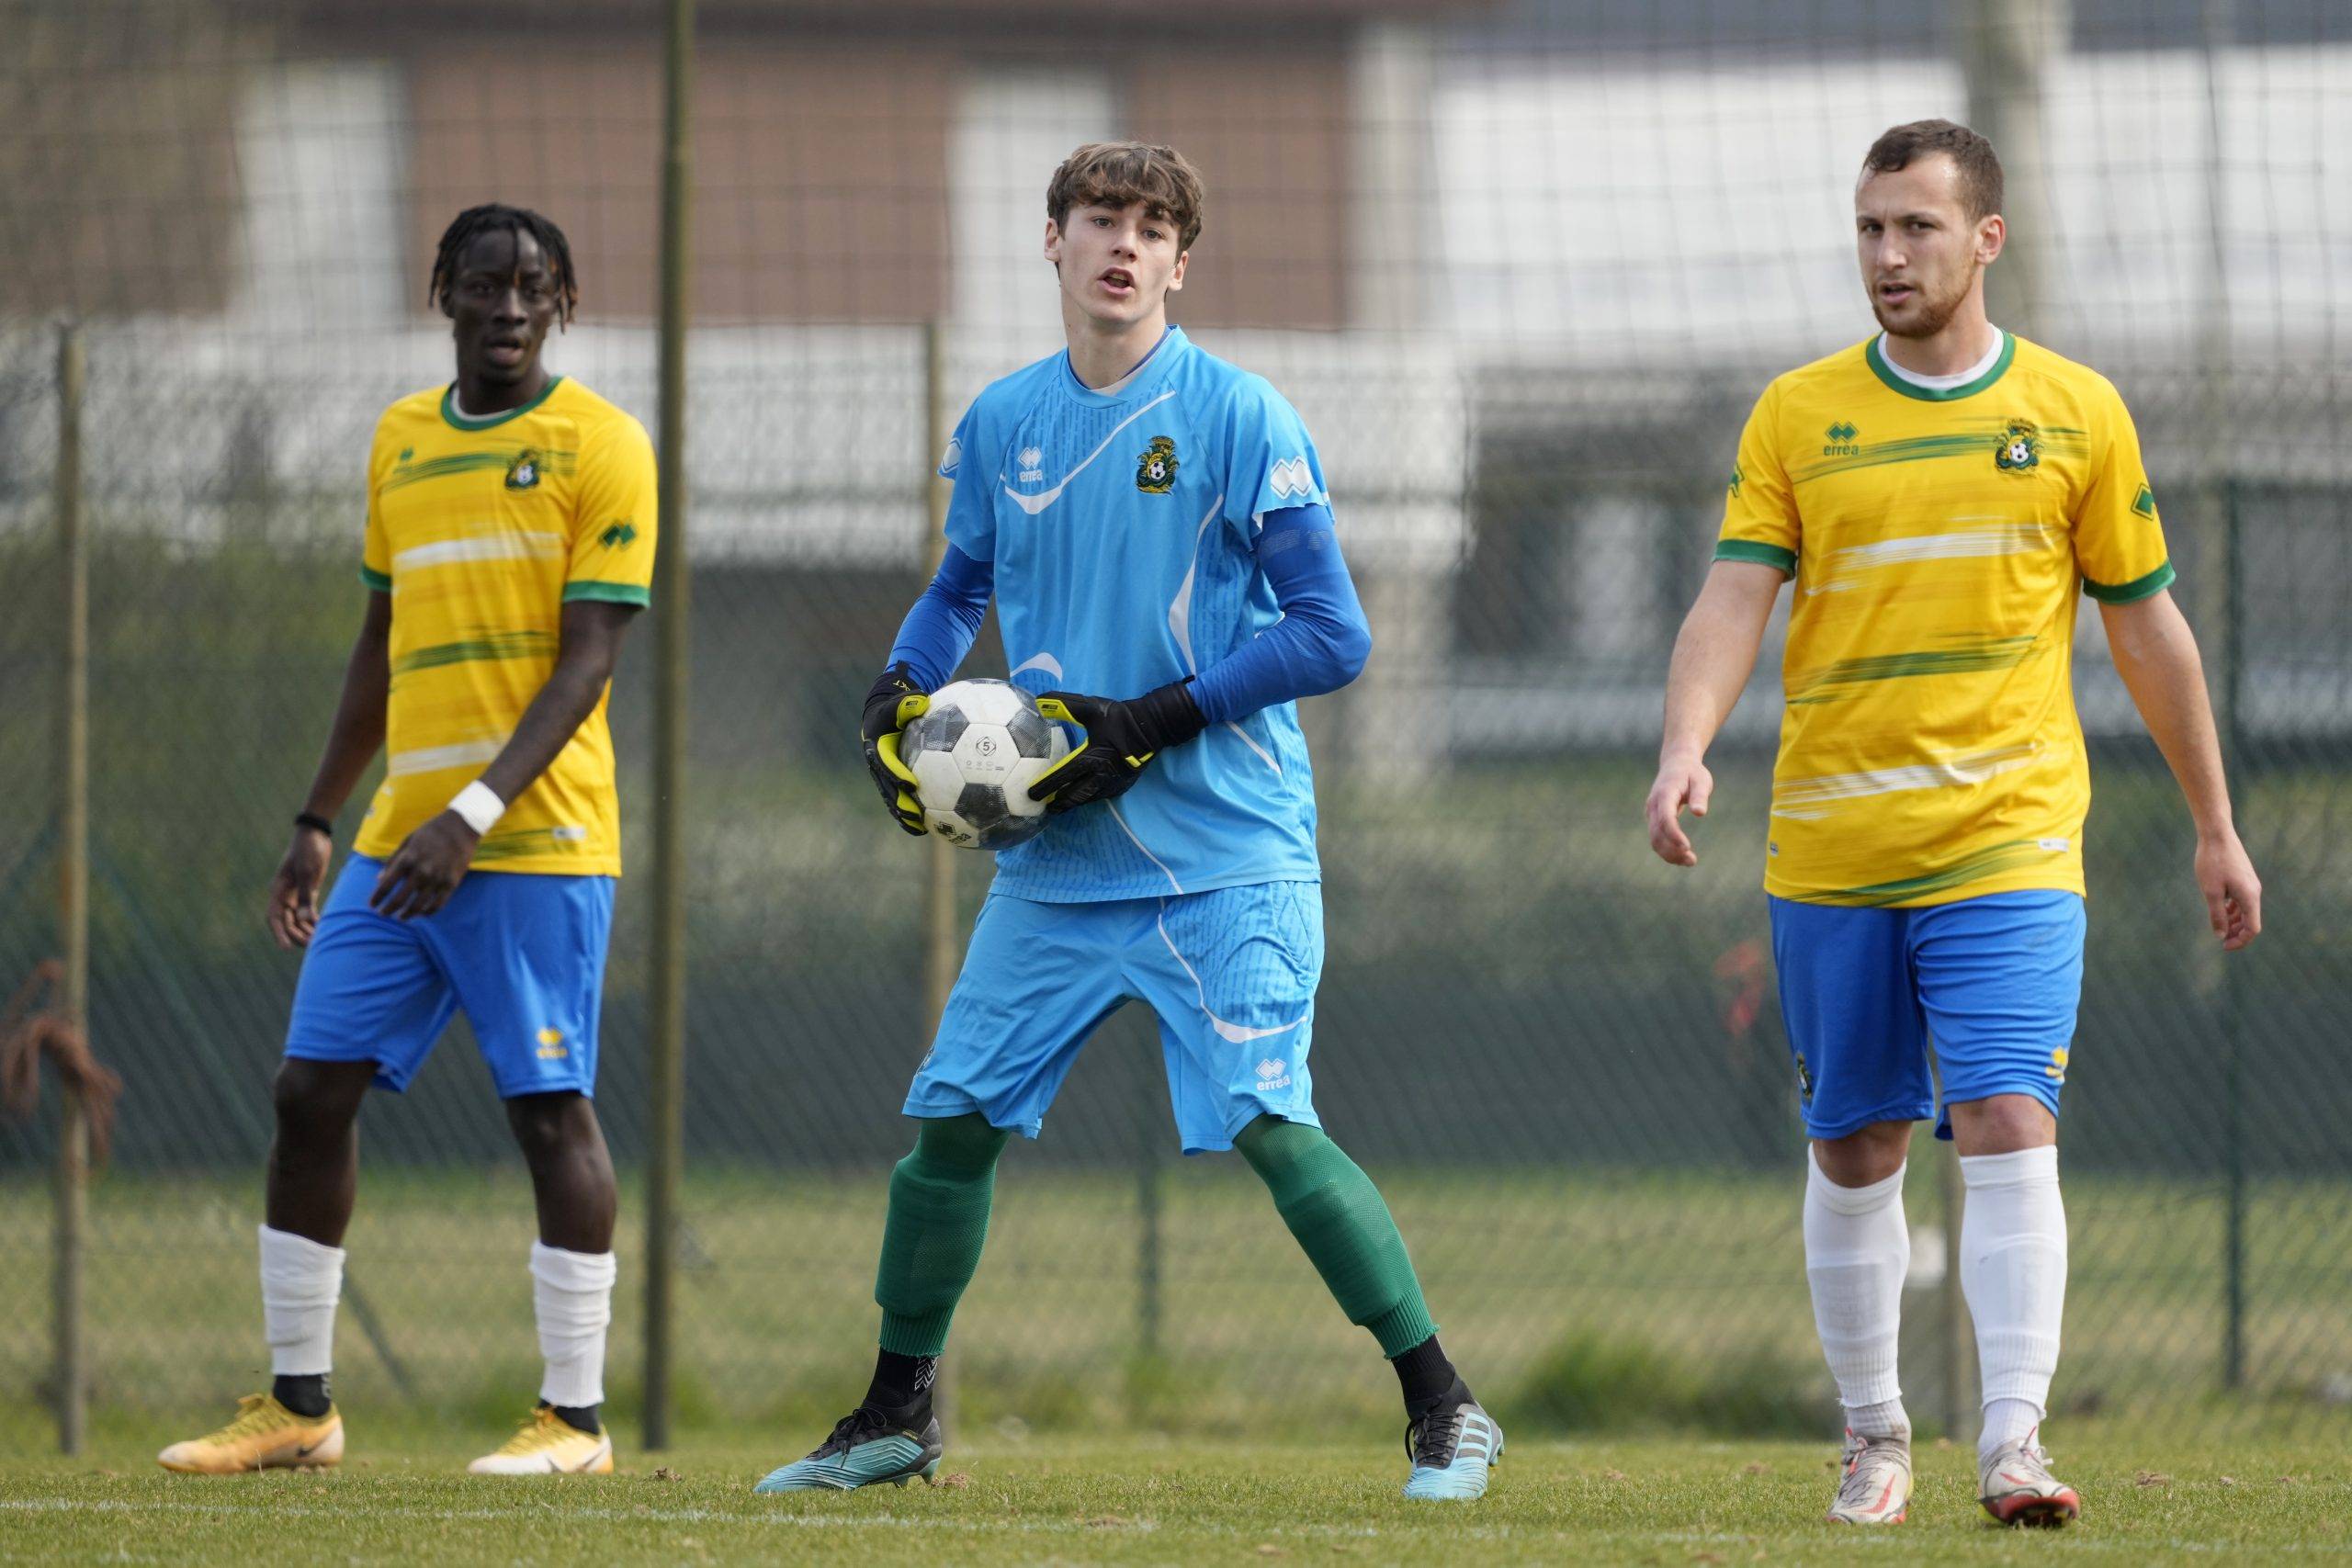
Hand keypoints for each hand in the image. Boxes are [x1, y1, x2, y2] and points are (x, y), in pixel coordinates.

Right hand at [266, 825, 333, 948]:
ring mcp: (295, 894)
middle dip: (297, 935)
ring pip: (298, 919)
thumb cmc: (308, 851)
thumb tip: (305, 920)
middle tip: (312, 945)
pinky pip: (308, 911)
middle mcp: (284, 895)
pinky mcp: (308, 892)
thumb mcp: (307, 873)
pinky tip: (323, 929)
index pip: (274, 918)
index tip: (287, 948)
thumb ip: (305, 897)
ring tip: (318, 941)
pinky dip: (313, 921)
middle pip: (287, 922)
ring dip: (306, 930)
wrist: (315, 834)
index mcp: (278, 890)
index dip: (279, 934)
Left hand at [370, 812, 478, 919]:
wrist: (461, 827)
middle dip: (388, 909)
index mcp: (407, 859)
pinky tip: (421, 914)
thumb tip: (379, 879)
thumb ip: (393, 861)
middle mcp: (421, 871)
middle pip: (400, 899)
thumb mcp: (407, 841)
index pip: (386, 885)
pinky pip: (438, 905)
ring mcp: (437, 878)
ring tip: (401, 917)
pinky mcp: (452, 883)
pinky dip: (428, 912)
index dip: (377, 898)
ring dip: (407, 914)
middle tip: (383, 914)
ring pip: (418, 906)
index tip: (372, 905)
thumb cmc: (430, 832)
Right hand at [860, 664, 931, 835]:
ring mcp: (882, 775)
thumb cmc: (895, 709)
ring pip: (892, 799)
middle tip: (914, 816)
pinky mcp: (890, 781)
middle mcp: (877, 765)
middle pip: (887, 788)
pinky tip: (928, 825)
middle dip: (899, 804)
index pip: (886, 764)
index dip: (897, 775)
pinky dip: (911, 813)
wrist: (881, 715)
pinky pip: (899, 799)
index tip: (911, 785)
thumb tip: (922, 700)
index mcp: (877, 747)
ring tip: (919, 829)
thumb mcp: (899, 702)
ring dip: (903, 815)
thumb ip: (908, 702)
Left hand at [1029, 682, 1206, 813]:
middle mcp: (1102, 775)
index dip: (1046, 787)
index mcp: (1092, 758)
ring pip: (1089, 798)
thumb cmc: (1121, 717)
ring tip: (1061, 806)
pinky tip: (1085, 796)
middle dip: (1059, 803)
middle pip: (1076, 796)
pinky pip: (1102, 795)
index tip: (1032, 794)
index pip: (1064, 776)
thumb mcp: (1091, 708)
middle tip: (1046, 807)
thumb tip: (1040, 701)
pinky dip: (1089, 798)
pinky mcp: (1124, 784)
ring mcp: (1115, 783)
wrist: (1153, 727)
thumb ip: (1065, 705)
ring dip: (1074, 803)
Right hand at [1645, 752, 1713, 866]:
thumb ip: (1700, 795)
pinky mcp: (1654, 819)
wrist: (1676, 764)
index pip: (1665, 818)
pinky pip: (1657, 838)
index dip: (1674, 834)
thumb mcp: (1701, 780)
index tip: (1687, 847)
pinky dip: (1667, 850)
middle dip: (1672, 850)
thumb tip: (1700, 813)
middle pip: (1657, 833)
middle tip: (1692, 860)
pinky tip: (1683, 856)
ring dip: (1669, 854)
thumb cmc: (1692, 772)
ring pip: (1654, 839)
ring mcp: (1651, 813)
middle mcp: (1654, 805)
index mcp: (1665, 794)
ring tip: (1691, 861)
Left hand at [2195, 828, 2262, 949]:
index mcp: (2250, 897)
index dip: (2240, 941)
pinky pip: (2242, 900)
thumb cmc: (2212, 862)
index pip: (2252, 928)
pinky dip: (2233, 909)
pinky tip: (2220, 910)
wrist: (2217, 834)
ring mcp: (2250, 884)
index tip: (2223, 946)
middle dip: (2237, 933)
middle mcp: (2254, 892)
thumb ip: (2217, 915)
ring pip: (2246, 910)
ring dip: (2234, 921)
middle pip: (2251, 921)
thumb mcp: (2211, 892)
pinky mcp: (2244, 878)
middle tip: (2220, 939)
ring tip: (2219, 927)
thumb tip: (2221, 936)